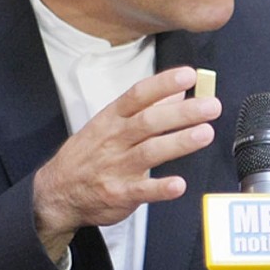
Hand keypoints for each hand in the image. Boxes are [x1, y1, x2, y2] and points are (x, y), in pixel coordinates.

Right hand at [32, 67, 217, 259]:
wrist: (57, 192)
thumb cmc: (89, 154)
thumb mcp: (111, 124)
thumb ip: (147, 109)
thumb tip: (180, 92)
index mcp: (112, 119)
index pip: (138, 95)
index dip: (163, 84)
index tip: (188, 75)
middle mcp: (115, 140)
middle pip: (149, 121)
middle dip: (182, 113)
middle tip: (211, 106)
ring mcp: (116, 167)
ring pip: (150, 152)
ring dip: (179, 142)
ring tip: (205, 134)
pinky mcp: (120, 194)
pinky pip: (142, 191)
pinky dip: (161, 188)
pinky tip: (179, 184)